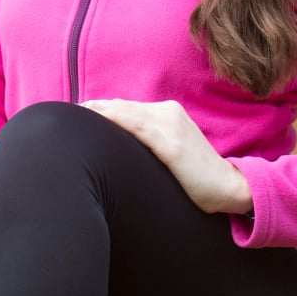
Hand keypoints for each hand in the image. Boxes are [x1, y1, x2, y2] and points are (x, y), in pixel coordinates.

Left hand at [79, 98, 252, 214]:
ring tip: (75, 115)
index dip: (103, 109)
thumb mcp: (171, 153)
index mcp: (169, 114)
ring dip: (99, 112)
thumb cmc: (197, 177)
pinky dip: (115, 119)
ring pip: (126, 113)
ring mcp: (170, 125)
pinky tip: (97, 120)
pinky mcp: (171, 143)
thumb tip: (120, 148)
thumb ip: (150, 143)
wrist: (228, 188)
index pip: (128, 108)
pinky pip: (136, 126)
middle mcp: (169, 113)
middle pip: (124, 108)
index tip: (79, 113)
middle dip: (95, 110)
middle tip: (68, 113)